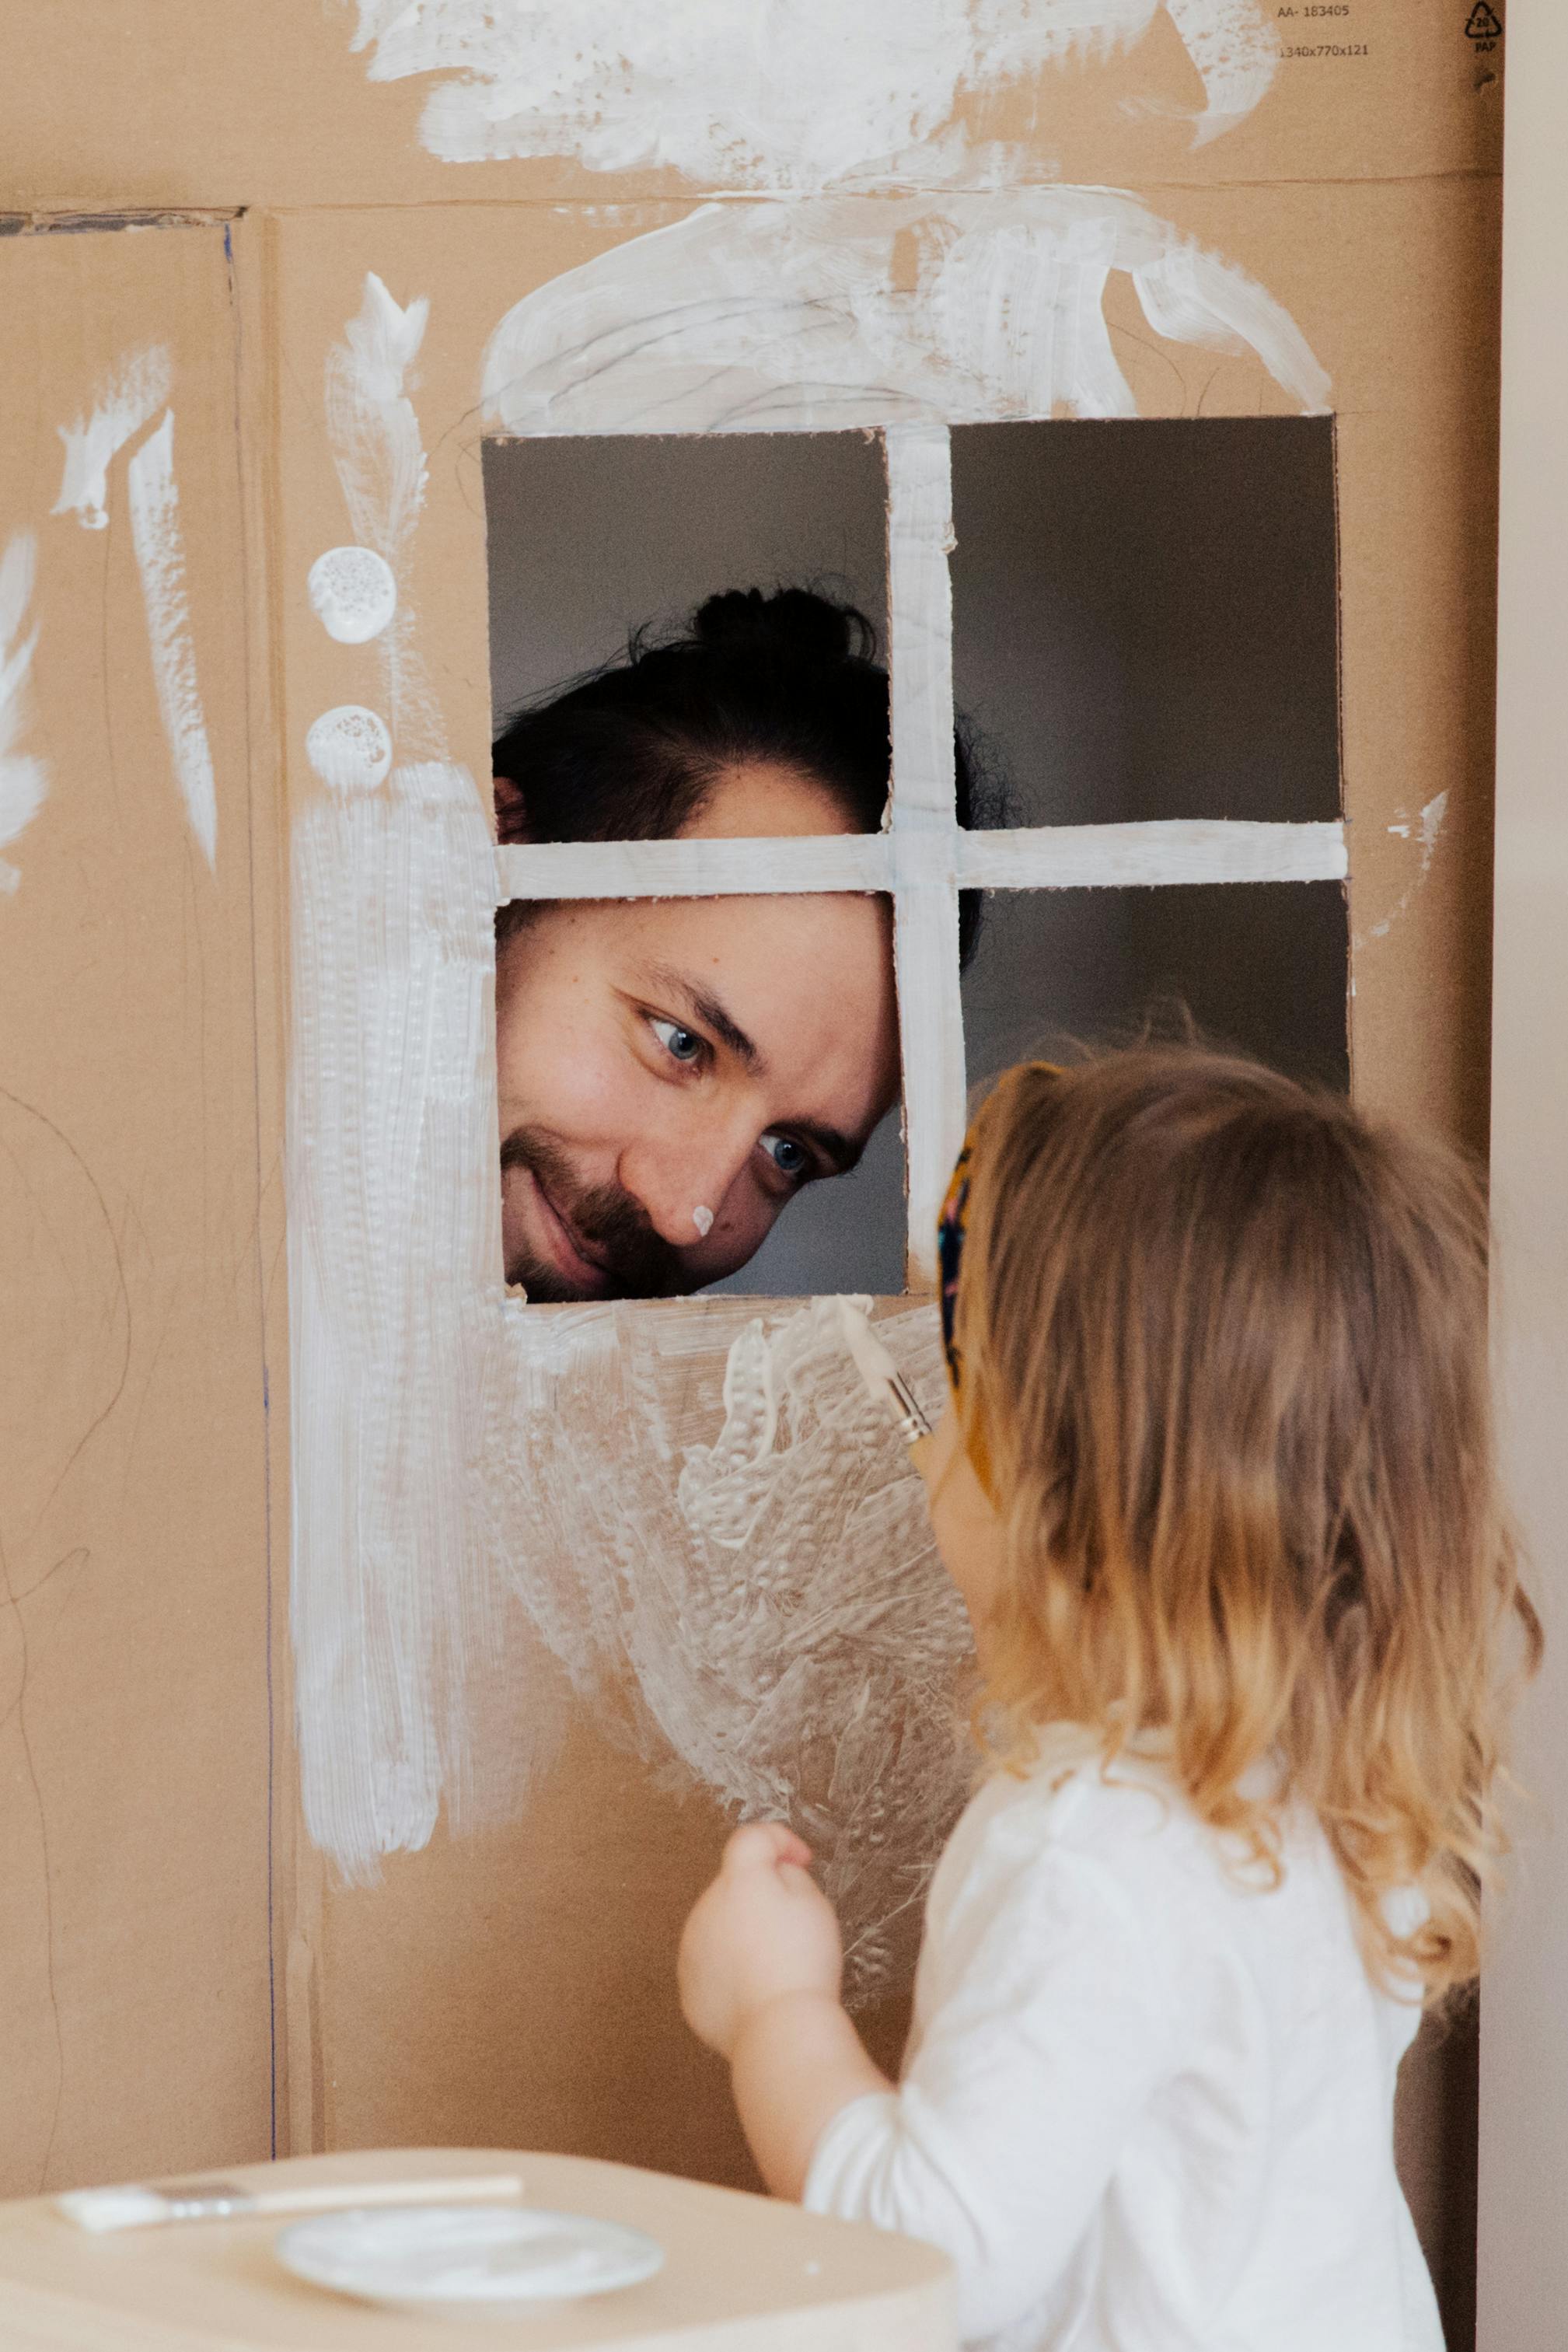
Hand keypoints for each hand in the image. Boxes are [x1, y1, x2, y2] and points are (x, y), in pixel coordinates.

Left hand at [678, 1823, 843, 2060]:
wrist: (779, 2030)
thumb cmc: (803, 1963)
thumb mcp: (814, 1904)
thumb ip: (790, 1874)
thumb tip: (775, 1873)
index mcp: (737, 1881)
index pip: (750, 1839)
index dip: (779, 1841)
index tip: (801, 1861)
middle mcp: (705, 1909)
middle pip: (733, 1887)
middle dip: (761, 1895)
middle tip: (794, 1924)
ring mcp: (691, 1951)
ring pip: (719, 1927)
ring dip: (742, 1933)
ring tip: (776, 1964)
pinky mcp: (690, 1989)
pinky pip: (711, 1967)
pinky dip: (731, 1970)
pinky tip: (758, 1989)